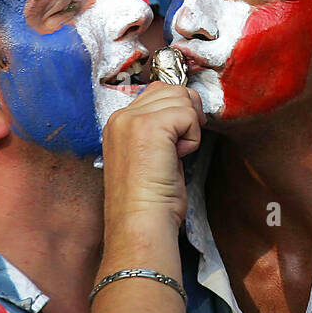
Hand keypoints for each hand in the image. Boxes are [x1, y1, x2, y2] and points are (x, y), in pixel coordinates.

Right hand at [100, 82, 202, 232]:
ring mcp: (134, 119)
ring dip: (190, 126)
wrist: (140, 222)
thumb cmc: (148, 201)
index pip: (157, 93)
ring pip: (182, 98)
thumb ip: (157, 130)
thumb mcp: (146, 156)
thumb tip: (183, 114)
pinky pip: (188, 114)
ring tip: (176, 153)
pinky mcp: (151, 126)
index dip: (177, 112)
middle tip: (181, 146)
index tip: (177, 140)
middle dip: (187, 115)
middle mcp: (122, 116)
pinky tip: (179, 156)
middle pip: (171, 90)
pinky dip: (193, 136)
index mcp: (118, 123)